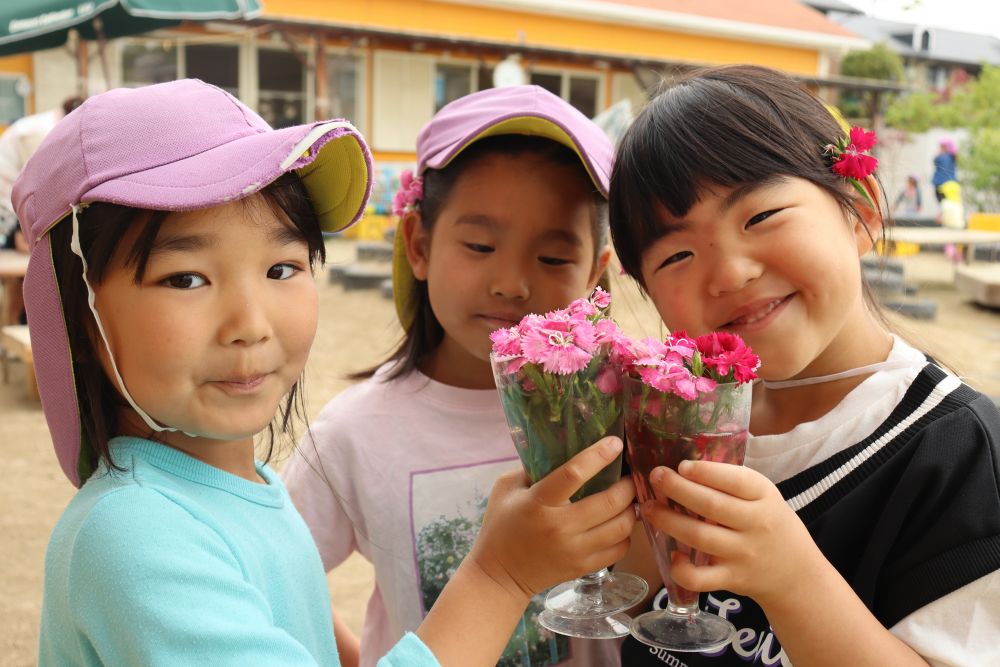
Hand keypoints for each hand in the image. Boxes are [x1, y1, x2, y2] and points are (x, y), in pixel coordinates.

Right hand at [469, 437, 636, 602]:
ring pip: (620, 527)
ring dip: (631, 509)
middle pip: (609, 502)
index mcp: (538, 502)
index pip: (574, 474)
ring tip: (630, 500)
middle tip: (630, 476)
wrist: (499, 575)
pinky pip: (618, 550)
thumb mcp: (506, 489)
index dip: (598, 456)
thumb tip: (560, 450)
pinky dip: (625, 535)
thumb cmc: (501, 525)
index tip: (614, 443)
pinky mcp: (582, 568)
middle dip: (627, 485)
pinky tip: (620, 525)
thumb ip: (530, 468)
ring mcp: (574, 550)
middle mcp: (560, 527)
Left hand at [640, 460, 824, 608]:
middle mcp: (755, 524)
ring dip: (669, 521)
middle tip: (656, 477)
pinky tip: (674, 555)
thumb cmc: (769, 524)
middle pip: (711, 505)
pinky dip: (682, 570)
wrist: (796, 573)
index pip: (736, 480)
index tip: (682, 465)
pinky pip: (701, 578)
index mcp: (763, 496)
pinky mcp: (732, 579)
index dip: (706, 472)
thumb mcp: (763, 496)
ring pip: (700, 537)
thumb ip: (731, 482)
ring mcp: (743, 554)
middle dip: (678, 489)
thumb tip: (684, 464)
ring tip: (648, 508)